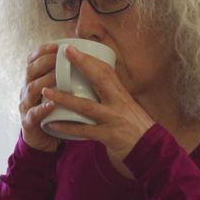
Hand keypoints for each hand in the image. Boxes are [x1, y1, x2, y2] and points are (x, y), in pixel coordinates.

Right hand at [19, 44, 62, 152]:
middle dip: (46, 61)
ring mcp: (26, 106)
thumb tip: (88, 58)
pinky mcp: (29, 123)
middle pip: (31, 70)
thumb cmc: (56, 113)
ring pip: (32, 88)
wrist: (45, 141)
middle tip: (60, 57)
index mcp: (34, 80)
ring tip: (58, 76)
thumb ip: (66, 77)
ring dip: (46, 81)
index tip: (57, 45)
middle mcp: (27, 90)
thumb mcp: (59, 92)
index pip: (33, 59)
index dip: (43, 50)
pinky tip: (52, 104)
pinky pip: (33, 114)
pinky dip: (42, 108)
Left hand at [41, 45, 155, 163]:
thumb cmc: (136, 127)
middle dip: (82, 65)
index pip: (107, 71)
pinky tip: (53, 123)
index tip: (73, 49)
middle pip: (100, 79)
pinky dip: (68, 127)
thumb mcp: (126, 107)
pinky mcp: (109, 136)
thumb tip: (94, 84)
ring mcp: (113, 119)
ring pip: (86, 106)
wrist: (151, 150)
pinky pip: (84, 131)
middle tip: (64, 53)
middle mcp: (118, 103)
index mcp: (121, 94)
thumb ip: (111, 96)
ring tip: (47, 91)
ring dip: (65, 98)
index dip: (90, 59)